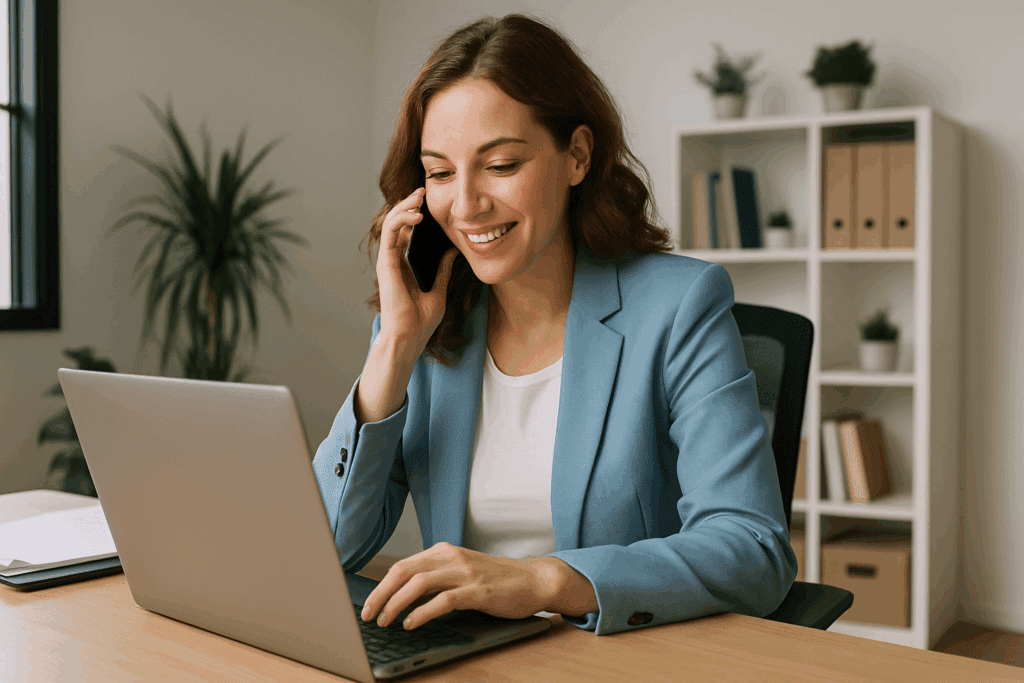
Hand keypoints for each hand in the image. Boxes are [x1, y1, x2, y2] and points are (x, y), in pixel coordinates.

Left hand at [360, 542, 561, 629]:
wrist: (533, 579)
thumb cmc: (496, 579)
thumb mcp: (460, 572)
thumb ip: (435, 579)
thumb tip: (401, 597)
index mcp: (444, 551)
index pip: (402, 565)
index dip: (381, 586)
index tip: (369, 605)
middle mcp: (451, 558)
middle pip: (404, 571)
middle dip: (381, 594)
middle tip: (368, 615)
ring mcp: (465, 573)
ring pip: (419, 583)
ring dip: (396, 603)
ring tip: (386, 621)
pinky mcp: (478, 591)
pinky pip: (443, 600)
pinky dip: (423, 612)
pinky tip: (412, 623)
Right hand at [376, 187, 458, 355]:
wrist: (410, 337)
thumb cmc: (421, 321)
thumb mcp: (439, 290)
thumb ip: (443, 270)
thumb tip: (454, 252)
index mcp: (404, 265)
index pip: (406, 232)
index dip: (414, 215)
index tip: (428, 203)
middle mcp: (393, 260)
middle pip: (397, 224)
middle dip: (408, 204)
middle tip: (422, 191)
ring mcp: (388, 261)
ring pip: (391, 223)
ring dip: (403, 206)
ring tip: (418, 196)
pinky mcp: (386, 263)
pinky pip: (390, 233)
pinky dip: (401, 220)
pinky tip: (417, 216)